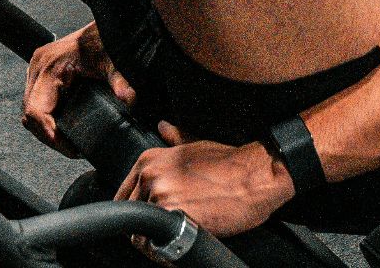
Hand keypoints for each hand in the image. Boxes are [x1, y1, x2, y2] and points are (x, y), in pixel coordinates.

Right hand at [22, 21, 136, 154]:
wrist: (108, 23)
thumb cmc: (107, 40)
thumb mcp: (115, 62)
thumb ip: (121, 81)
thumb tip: (128, 100)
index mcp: (49, 66)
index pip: (36, 109)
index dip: (48, 133)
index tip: (68, 148)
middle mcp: (38, 68)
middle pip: (29, 115)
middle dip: (48, 136)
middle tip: (72, 150)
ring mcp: (37, 71)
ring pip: (30, 112)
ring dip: (46, 130)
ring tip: (69, 143)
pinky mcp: (42, 75)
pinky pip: (36, 104)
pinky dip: (47, 119)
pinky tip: (64, 128)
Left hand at [115, 121, 294, 237]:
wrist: (257, 177)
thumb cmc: (231, 163)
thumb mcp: (198, 144)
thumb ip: (175, 138)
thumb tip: (163, 127)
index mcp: (151, 160)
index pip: (123, 196)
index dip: (135, 211)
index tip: (148, 218)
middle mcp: (151, 177)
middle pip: (129, 217)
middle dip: (145, 228)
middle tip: (166, 231)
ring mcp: (160, 197)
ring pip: (140, 235)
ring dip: (153, 243)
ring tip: (173, 241)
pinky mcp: (173, 218)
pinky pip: (155, 247)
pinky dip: (163, 252)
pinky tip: (177, 247)